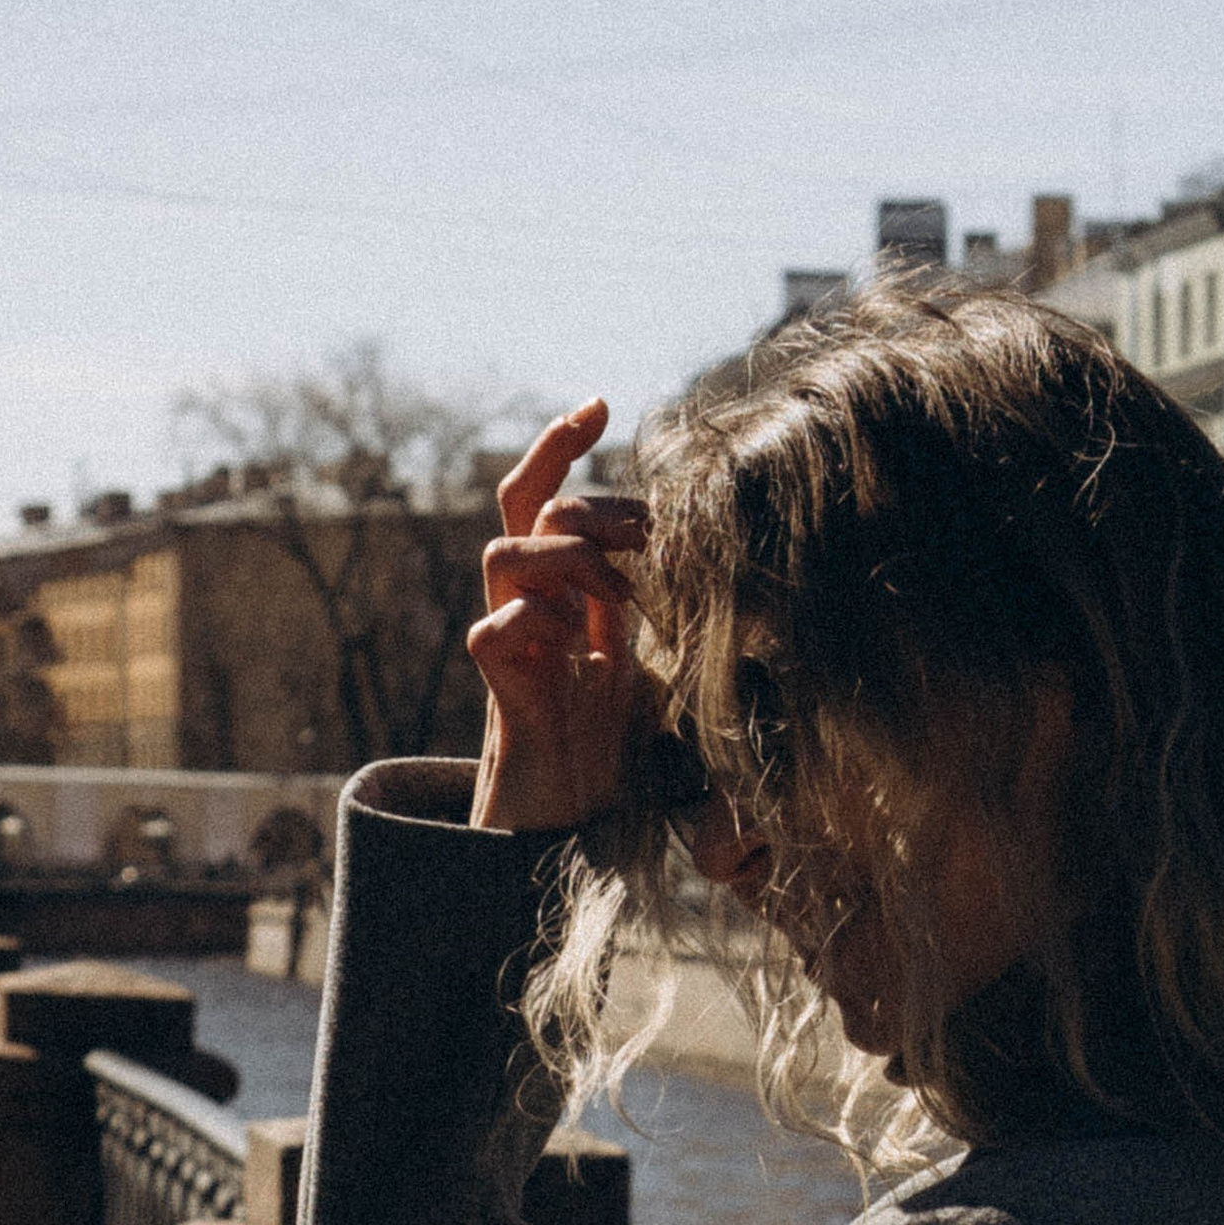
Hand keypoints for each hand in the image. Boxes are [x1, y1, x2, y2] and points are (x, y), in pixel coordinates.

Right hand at [467, 401, 646, 832]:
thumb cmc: (618, 747)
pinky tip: (587, 650)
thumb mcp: (658, 664)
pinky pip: (493, 630)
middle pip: (519, 504)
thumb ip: (669, 617)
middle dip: (583, 495)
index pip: (548, 495)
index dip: (564, 443)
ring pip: (501, 553)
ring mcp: (511, 641)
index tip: (602, 402)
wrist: (574, 821)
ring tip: (620, 596)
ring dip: (566, 557)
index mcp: (565, 589)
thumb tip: (730, 573)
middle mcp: (530, 603)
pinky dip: (541, 624)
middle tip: (645, 532)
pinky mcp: (500, 687)